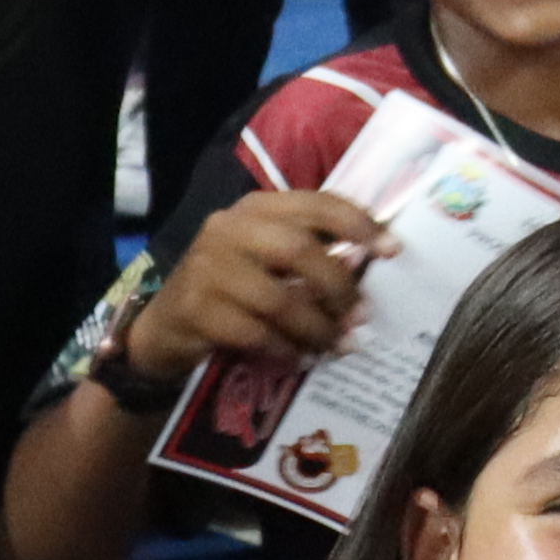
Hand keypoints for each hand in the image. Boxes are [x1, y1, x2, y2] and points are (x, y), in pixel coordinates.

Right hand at [132, 192, 385, 374]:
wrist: (166, 327)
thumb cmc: (231, 290)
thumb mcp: (265, 260)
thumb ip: (309, 256)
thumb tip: (371, 270)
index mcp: (256, 208)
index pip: (315, 202)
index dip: (358, 224)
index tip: (393, 250)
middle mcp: (228, 228)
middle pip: (298, 249)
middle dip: (338, 286)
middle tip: (362, 316)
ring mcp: (207, 268)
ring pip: (278, 298)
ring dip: (316, 327)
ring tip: (337, 345)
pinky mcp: (195, 309)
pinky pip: (254, 332)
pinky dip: (284, 347)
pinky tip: (299, 357)